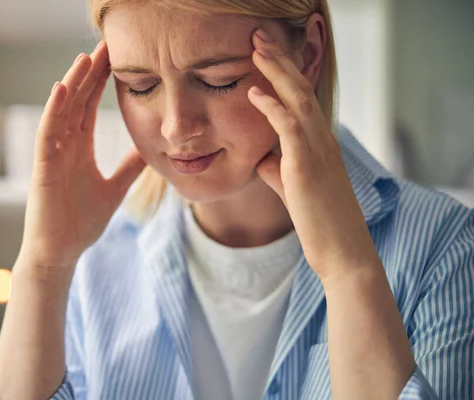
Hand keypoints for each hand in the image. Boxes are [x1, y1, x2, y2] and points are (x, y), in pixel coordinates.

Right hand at [19, 41, 145, 272]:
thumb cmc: (81, 222)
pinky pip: (47, 134)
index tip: (115, 58)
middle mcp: (64, 146)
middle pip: (77, 101)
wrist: (62, 252)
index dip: (100, 82)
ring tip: (85, 57)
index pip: (90, 107)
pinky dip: (53, 111)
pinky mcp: (43, 168)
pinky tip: (62, 90)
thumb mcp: (114, 188)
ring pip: (61, 111)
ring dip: (72, 84)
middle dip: (89, 73)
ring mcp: (52, 155)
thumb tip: (149, 149)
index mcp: (79, 148)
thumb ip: (129, 167)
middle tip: (104, 45)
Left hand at [247, 29, 379, 279]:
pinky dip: (272, 107)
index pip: (302, 99)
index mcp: (320, 142)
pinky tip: (254, 92)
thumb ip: (278, 167)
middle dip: (280, 61)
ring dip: (277, 71)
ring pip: (298, 99)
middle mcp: (322, 139)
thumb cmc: (319, 221)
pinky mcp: (307, 165)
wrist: (341, 250)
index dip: (284, 74)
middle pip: (301, 89)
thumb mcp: (293, 187)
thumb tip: (261, 157)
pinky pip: (290, 126)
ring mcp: (317, 150)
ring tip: (257, 48)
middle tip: (260, 37)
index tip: (265, 55)